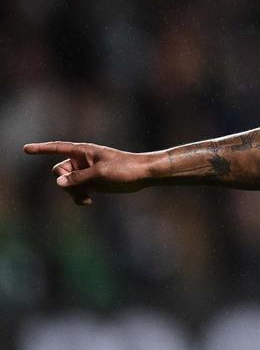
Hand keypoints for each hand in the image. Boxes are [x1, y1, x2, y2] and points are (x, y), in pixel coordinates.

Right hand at [24, 141, 149, 204]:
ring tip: (86, 198)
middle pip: (59, 171)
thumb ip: (78, 178)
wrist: (143, 175)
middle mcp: (81, 160)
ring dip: (72, 192)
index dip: (41, 149)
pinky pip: (76, 190)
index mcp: (83, 151)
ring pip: (67, 183)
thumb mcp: (100, 174)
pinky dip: (78, 196)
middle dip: (65, 182)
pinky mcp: (92, 182)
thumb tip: (58, 182)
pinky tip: (88, 201)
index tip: (25, 149)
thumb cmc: (124, 169)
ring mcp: (86, 171)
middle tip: (80, 189)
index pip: (57, 148)